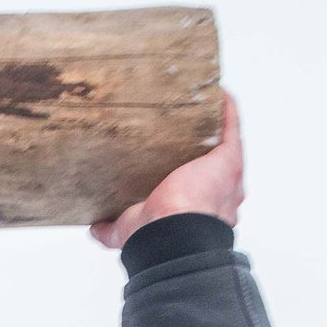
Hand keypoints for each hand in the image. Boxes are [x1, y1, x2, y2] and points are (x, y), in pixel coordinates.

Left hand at [91, 92, 243, 249]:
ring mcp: (226, 176)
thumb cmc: (155, 234)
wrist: (175, 231)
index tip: (173, 157)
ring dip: (216, 123)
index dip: (188, 173)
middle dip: (202, 147)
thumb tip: (96, 228)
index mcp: (198, 212)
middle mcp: (217, 195)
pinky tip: (217, 92)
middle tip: (184, 124)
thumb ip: (112, 229)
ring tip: (201, 102)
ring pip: (224, 144)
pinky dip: (226, 109)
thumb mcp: (126, 231)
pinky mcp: (229, 158)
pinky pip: (231, 127)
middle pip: (212, 166)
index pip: (195, 190)